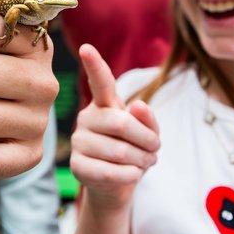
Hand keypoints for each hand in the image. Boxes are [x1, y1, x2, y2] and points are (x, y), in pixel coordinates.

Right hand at [70, 44, 159, 207]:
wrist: (118, 185)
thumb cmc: (134, 151)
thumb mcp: (148, 133)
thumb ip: (148, 119)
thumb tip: (137, 105)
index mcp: (104, 104)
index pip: (100, 82)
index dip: (94, 65)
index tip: (86, 48)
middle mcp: (87, 117)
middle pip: (122, 123)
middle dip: (147, 139)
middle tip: (156, 148)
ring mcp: (79, 141)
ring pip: (118, 151)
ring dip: (142, 160)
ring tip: (147, 162)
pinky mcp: (77, 166)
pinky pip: (109, 171)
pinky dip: (129, 175)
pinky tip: (132, 174)